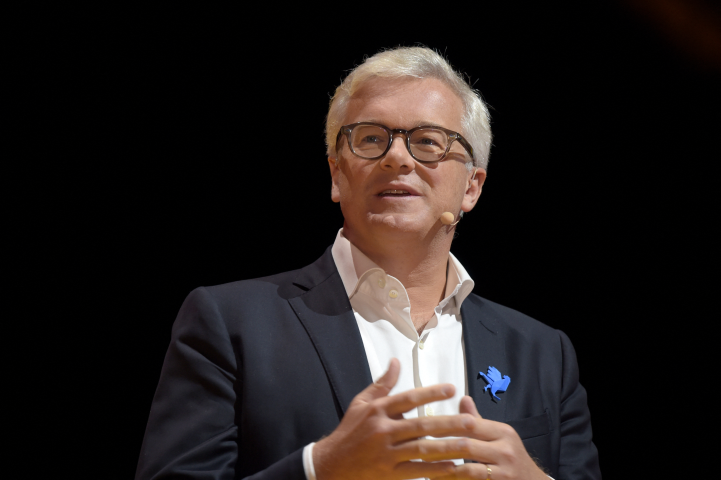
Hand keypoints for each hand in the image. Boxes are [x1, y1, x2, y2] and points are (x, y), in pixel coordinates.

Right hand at [313, 359, 477, 479]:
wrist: (331, 464)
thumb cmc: (350, 431)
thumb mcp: (361, 403)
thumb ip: (383, 383)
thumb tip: (396, 361)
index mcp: (377, 410)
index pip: (408, 398)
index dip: (430, 393)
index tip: (452, 388)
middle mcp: (382, 430)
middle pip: (420, 426)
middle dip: (448, 423)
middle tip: (470, 420)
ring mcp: (386, 453)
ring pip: (422, 450)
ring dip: (447, 447)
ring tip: (468, 443)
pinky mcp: (389, 473)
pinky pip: (416, 471)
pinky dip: (435, 469)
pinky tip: (453, 467)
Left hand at [426, 396, 547, 479]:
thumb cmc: (512, 459)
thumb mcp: (499, 437)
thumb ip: (478, 422)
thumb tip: (463, 399)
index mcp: (503, 432)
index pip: (470, 424)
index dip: (446, 426)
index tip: (425, 427)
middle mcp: (506, 450)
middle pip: (466, 446)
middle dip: (439, 448)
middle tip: (418, 449)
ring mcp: (505, 472)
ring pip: (467, 470)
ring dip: (443, 470)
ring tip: (425, 469)